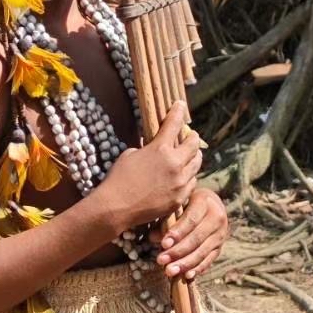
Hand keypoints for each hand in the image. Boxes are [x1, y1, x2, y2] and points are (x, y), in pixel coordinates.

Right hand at [102, 100, 203, 229]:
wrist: (116, 207)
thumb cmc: (118, 179)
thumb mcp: (129, 155)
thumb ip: (146, 148)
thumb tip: (152, 146)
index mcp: (160, 148)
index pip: (174, 123)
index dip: (177, 111)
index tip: (179, 105)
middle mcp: (174, 163)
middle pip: (194, 144)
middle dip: (192, 138)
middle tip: (190, 136)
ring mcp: (180, 182)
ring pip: (196, 164)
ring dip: (193, 158)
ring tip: (190, 157)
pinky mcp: (180, 198)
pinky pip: (191, 183)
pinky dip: (188, 178)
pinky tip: (183, 178)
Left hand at [149, 187, 227, 279]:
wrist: (208, 205)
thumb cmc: (185, 204)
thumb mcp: (176, 206)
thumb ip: (165, 220)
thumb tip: (153, 237)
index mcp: (205, 201)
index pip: (191, 220)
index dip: (177, 233)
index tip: (163, 244)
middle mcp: (217, 216)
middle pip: (197, 238)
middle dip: (178, 251)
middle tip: (161, 261)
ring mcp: (220, 233)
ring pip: (203, 251)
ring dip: (185, 264)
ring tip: (169, 271)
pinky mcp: (220, 247)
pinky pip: (209, 260)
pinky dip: (197, 268)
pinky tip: (186, 276)